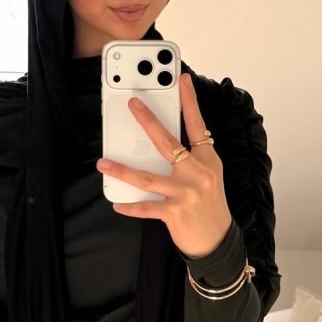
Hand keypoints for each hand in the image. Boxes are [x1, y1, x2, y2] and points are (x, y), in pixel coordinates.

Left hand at [96, 72, 231, 257]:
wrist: (217, 241)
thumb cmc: (210, 206)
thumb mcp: (208, 177)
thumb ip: (191, 158)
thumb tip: (160, 142)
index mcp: (208, 160)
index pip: (198, 125)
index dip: (190, 101)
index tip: (182, 80)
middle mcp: (198, 173)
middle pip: (168, 142)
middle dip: (148, 121)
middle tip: (132, 105)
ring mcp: (185, 193)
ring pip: (147, 177)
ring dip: (122, 169)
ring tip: (103, 163)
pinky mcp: (174, 212)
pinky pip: (145, 206)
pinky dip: (130, 206)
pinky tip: (117, 203)